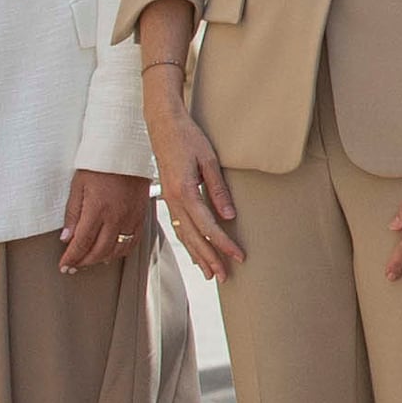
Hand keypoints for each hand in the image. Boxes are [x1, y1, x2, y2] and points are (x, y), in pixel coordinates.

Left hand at [55, 166, 154, 275]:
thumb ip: (73, 213)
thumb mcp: (78, 185)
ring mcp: (131, 218)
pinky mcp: (141, 216)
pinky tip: (111, 252)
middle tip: (73, 266)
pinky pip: (132, 242)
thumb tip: (66, 237)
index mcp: (98, 209)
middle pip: (99, 251)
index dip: (71, 257)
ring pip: (117, 250)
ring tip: (90, 260)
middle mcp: (116, 217)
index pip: (82, 242)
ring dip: (101, 259)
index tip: (64, 265)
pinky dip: (121, 251)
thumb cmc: (100, 164)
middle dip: (84, 262)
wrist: (126, 150)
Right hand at [143, 77, 243, 278]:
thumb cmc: (188, 138)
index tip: (239, 256)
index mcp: (184, 191)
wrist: (163, 125)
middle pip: (194, 237)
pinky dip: (188, 242)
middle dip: (210, 258)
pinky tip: (195, 252)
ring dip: (198, 256)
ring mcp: (168, 200)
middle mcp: (173, 200)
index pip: (207, 226)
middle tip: (224, 277)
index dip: (224, 243)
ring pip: (184, 235)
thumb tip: (229, 215)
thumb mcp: (208, 160)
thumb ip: (218, 189)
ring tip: (210, 274)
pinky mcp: (168, 197)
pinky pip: (178, 226)